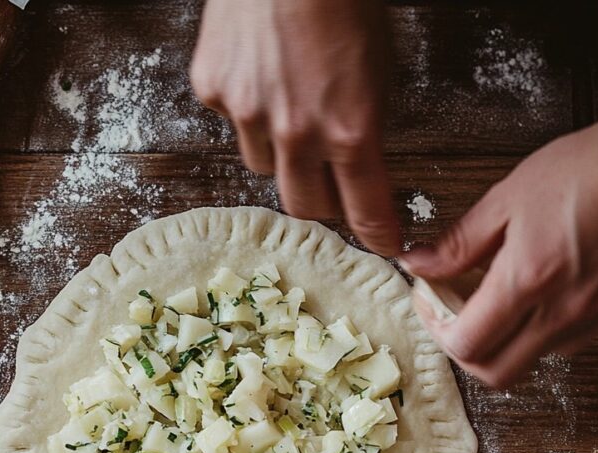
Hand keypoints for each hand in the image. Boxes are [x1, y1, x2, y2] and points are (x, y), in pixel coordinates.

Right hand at [190, 0, 399, 254]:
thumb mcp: (380, 63)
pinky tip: (258, 72)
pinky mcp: (213, 89)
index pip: (366, 208)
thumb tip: (359, 156)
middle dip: (321, 204)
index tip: (385, 244)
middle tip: (329, 188)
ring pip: (262, 162)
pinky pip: (230, 118)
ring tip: (288, 105)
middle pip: (304, 205)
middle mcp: (296, 132)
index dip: (378, 234)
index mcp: (350, 128)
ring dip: (279, 150)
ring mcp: (248, 112)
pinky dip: (245, 106)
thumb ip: (366, 120)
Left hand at [403, 95, 597, 387]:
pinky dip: (534, 332)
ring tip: (490, 299)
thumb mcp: (504, 200)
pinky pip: (562, 345)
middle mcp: (562, 311)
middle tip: (451, 312)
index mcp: (528, 281)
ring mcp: (592, 318)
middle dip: (464, 349)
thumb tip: (418, 264)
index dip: (435, 328)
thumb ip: (457, 243)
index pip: (466, 345)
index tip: (429, 299)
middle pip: (495, 372)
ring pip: (529, 361)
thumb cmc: (584, 172)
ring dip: (500, 342)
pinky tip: (529, 296)